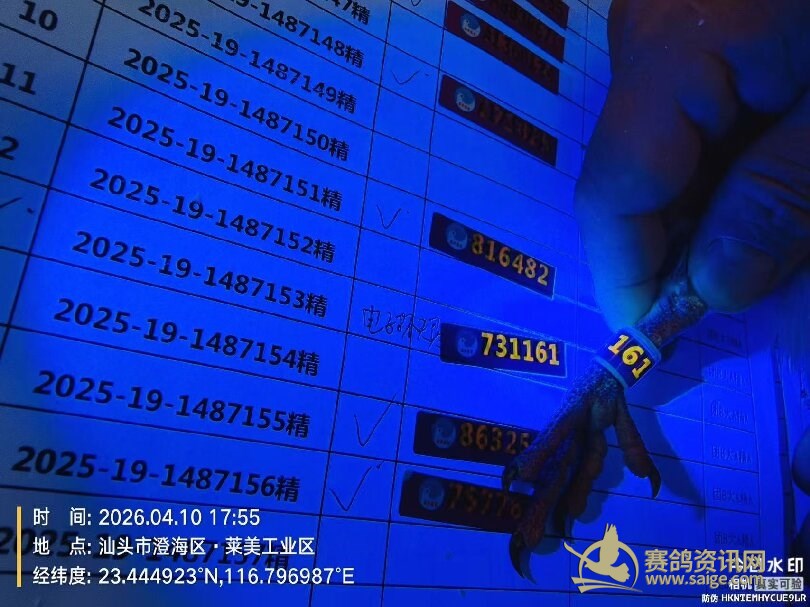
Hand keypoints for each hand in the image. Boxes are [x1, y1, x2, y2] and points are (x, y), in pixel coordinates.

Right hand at [575, 0, 809, 328]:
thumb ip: (781, 199)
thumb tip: (716, 289)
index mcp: (673, 46)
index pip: (612, 189)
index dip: (625, 275)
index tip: (652, 336)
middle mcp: (644, 37)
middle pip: (627, 178)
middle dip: (671, 248)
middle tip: (729, 293)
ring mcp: (662, 30)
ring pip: (653, 156)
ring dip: (698, 212)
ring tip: (757, 238)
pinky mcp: (686, 31)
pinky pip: (678, 122)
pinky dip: (715, 169)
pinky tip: (756, 188)